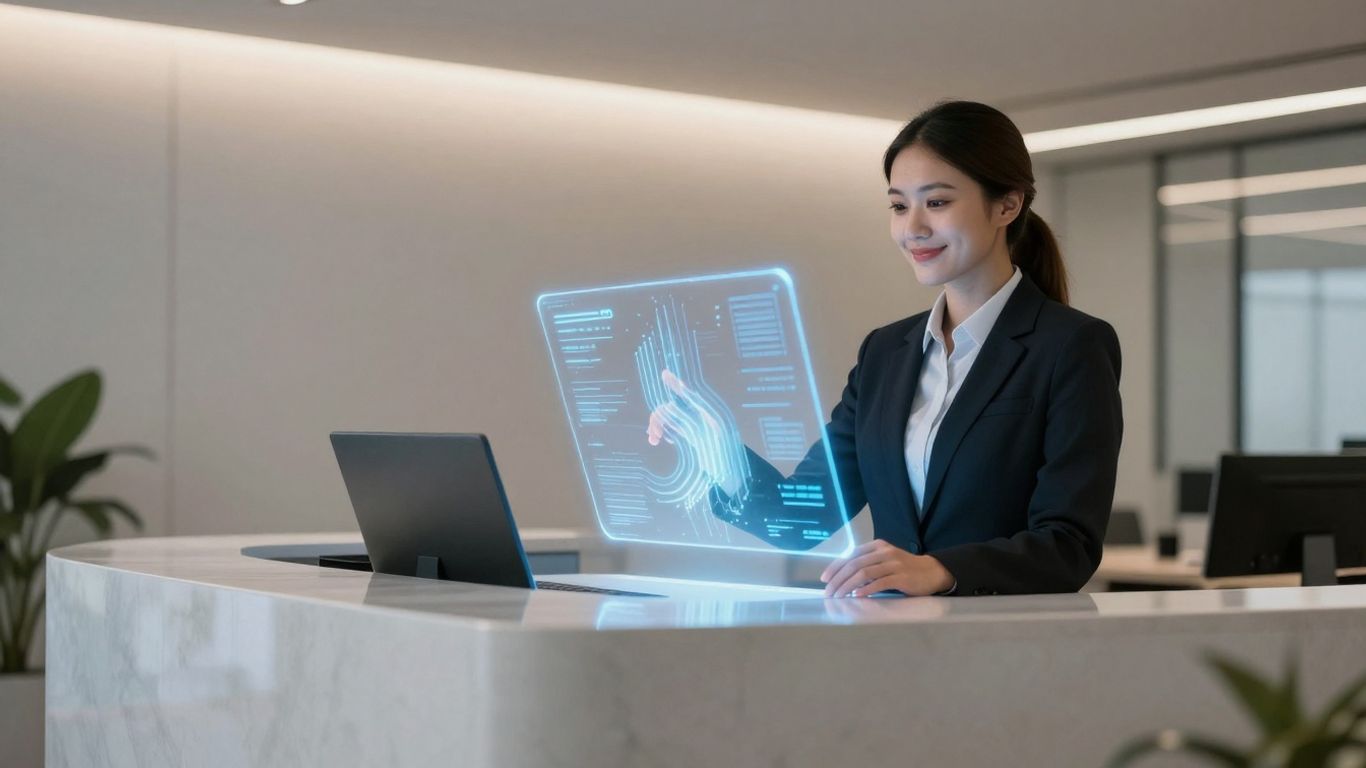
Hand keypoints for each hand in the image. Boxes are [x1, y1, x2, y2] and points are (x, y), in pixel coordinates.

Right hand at [644, 369, 742, 495]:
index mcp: (709, 412)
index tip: (664, 374)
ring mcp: (695, 425)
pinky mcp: (692, 435)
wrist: (731, 476)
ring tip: (654, 440)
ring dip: (659, 425)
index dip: (677, 384)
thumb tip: (673, 402)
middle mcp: (701, 415)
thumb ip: (696, 418)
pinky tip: (662, 441)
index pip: (690, 393)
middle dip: (660, 417)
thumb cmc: (726, 456)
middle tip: (653, 436)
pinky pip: (673, 427)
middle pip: (673, 407)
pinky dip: (664, 431)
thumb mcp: (713, 435)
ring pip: (670, 417)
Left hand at [819, 539, 954, 597]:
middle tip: (829, 593)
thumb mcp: (884, 560)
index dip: (835, 567)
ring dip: (848, 586)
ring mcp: (893, 564)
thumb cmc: (904, 568)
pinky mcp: (901, 577)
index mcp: (877, 546)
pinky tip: (857, 596)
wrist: (931, 572)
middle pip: (854, 564)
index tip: (825, 579)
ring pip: (864, 573)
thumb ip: (867, 564)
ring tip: (839, 596)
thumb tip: (842, 577)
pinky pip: (879, 583)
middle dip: (838, 579)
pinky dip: (866, 589)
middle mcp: (884, 552)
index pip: (850, 555)